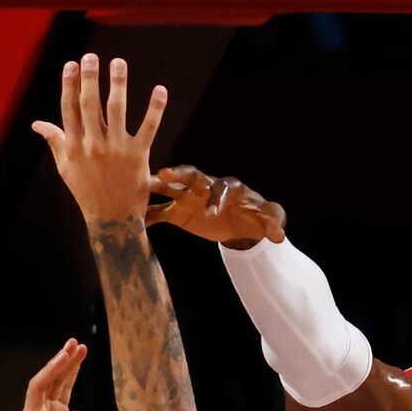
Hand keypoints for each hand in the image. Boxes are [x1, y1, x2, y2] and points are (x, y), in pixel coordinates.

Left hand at [20, 338, 85, 410]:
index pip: (40, 386)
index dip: (52, 369)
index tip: (67, 355)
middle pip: (48, 381)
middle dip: (61, 361)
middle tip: (75, 344)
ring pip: (56, 385)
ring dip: (67, 368)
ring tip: (80, 349)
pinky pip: (63, 395)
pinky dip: (70, 381)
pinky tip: (77, 370)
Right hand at [32, 55, 166, 227]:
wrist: (112, 219)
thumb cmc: (87, 191)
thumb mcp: (66, 167)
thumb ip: (55, 141)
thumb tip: (36, 124)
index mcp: (74, 146)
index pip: (70, 108)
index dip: (69, 85)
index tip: (71, 64)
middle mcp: (93, 145)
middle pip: (90, 105)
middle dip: (89, 78)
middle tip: (91, 57)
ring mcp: (116, 150)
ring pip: (117, 111)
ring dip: (118, 84)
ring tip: (118, 63)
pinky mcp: (138, 157)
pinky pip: (148, 128)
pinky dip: (155, 108)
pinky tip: (160, 89)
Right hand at [148, 164, 286, 247]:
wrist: (239, 224)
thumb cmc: (254, 216)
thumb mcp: (267, 219)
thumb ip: (273, 222)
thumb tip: (280, 236)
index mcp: (229, 187)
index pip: (222, 186)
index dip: (216, 196)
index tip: (213, 209)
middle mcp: (205, 187)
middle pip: (191, 175)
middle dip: (179, 175)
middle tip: (163, 174)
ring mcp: (188, 198)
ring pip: (170, 188)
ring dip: (155, 187)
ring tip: (137, 187)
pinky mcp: (177, 213)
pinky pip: (159, 213)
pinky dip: (146, 216)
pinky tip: (131, 219)